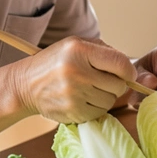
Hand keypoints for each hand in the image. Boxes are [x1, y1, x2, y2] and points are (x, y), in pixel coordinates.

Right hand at [13, 37, 134, 124]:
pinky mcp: (72, 112)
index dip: (129, 71)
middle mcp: (76, 72)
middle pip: (119, 85)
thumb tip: (130, 69)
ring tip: (89, 89)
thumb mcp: (76, 44)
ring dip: (106, 97)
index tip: (127, 73)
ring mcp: (73, 94)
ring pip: (110, 101)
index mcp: (79, 50)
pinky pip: (99, 113)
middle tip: (102, 80)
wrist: (26, 85)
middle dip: (116, 84)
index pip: (120, 63)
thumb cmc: (57, 62)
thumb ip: (105, 51)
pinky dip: (95, 108)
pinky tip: (82, 99)